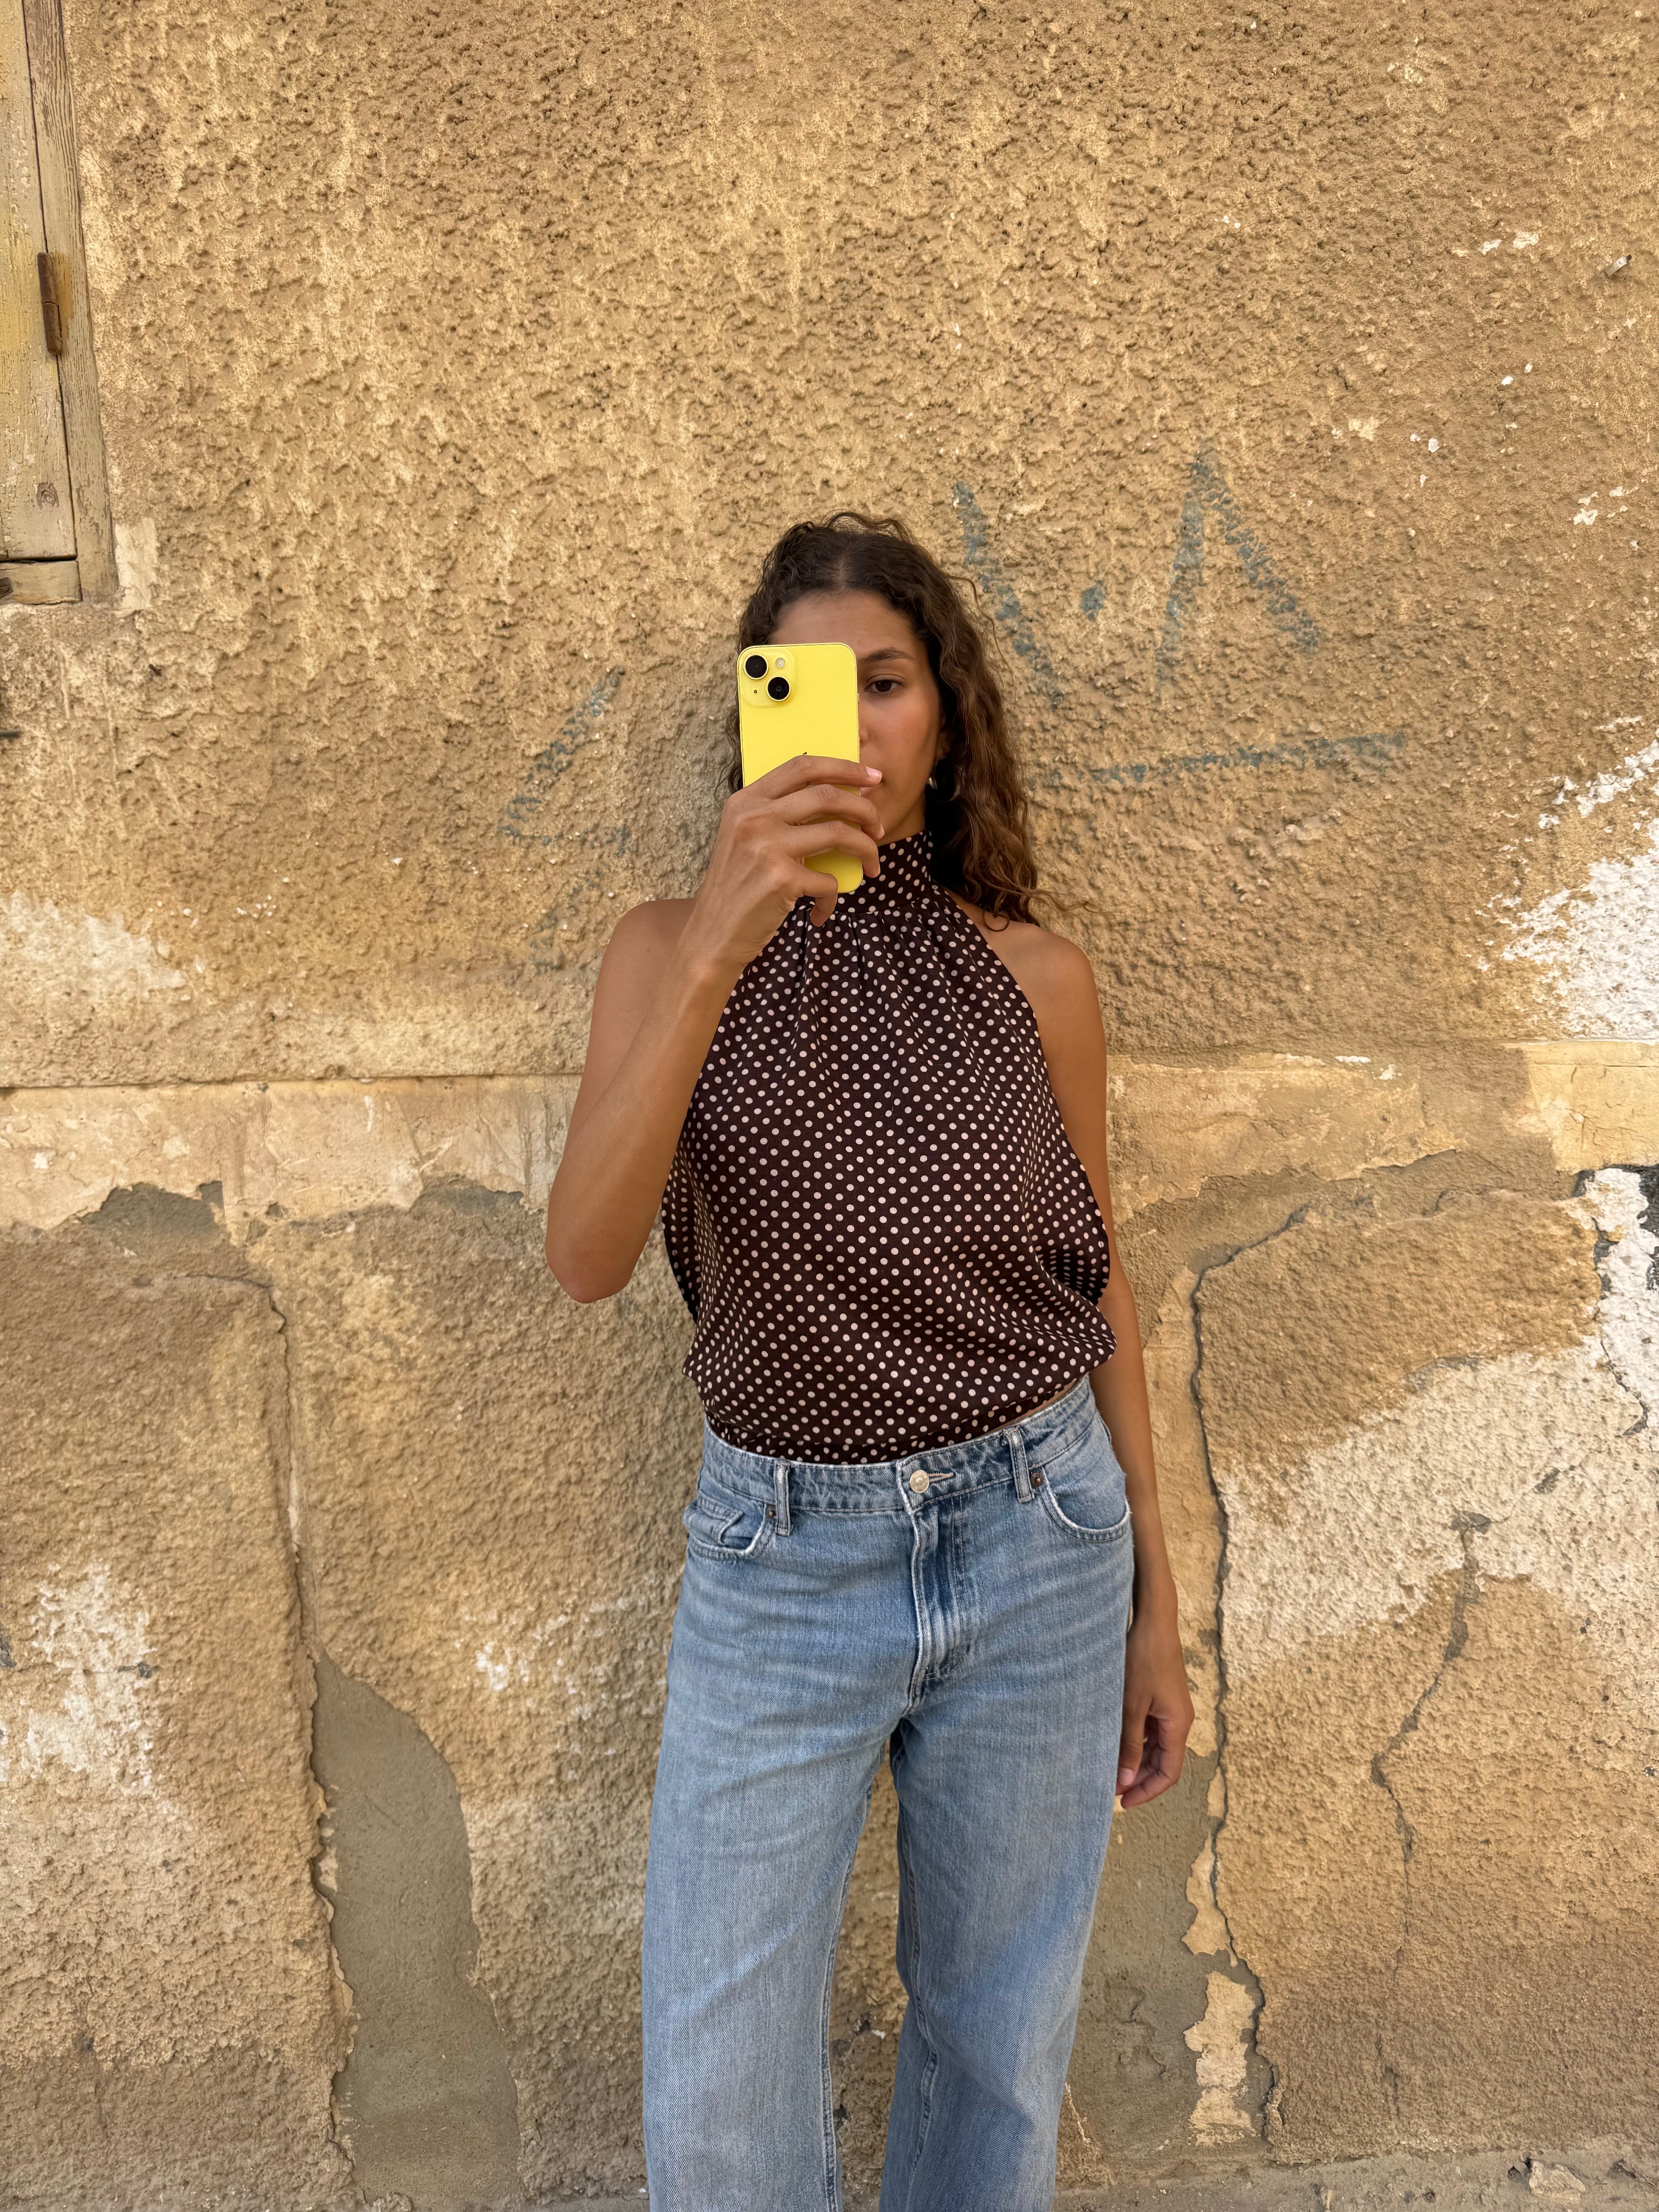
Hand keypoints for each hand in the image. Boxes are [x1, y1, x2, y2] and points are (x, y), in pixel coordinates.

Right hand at [680, 754, 884, 979]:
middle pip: (827, 795)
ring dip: (866, 850)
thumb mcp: (746, 838)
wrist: (713, 934)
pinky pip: (828, 881)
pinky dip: (832, 898)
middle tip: (878, 828)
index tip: (871, 777)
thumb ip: (778, 815)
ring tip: (871, 866)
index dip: (843, 767)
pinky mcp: (781, 879)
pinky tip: (821, 911)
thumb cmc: (738, 888)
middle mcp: (754, 817)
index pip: (802, 765)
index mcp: (746, 801)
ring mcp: (767, 847)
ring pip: (839, 833)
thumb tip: (837, 799)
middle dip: (865, 810)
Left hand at [1116, 1599, 1193, 1808]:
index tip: (1123, 1802)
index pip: (1169, 1773)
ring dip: (1136, 1760)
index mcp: (1178, 1725)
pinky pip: (1150, 1728)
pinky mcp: (1160, 1698)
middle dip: (1140, 1779)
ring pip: (1155, 1746)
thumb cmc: (1144, 1659)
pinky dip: (1135, 1740)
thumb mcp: (1132, 1705)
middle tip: (1110, 1788)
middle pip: (1163, 1762)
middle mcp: (1178, 1720)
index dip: (1147, 1791)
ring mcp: (1170, 1709)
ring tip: (1109, 1768)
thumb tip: (1125, 1780)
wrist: (1153, 1622)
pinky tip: (1115, 1742)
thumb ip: (1129, 1743)